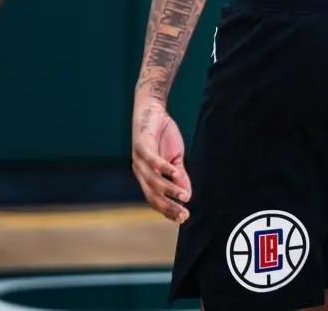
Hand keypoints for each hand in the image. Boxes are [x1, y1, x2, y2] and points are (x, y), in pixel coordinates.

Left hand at [132, 97, 191, 223]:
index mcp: (147, 177)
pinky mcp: (142, 145)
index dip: (168, 210)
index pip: (155, 200)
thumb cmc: (162, 136)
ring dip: (169, 190)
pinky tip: (175, 172)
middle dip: (168, 207)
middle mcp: (140, 172)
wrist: (152, 110)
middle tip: (183, 215)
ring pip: (153, 180)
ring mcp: (139, 160)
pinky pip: (152, 160)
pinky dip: (163, 167)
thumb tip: (188, 196)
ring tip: (183, 196)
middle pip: (153, 195)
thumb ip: (180, 176)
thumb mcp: (175, 159)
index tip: (184, 218)